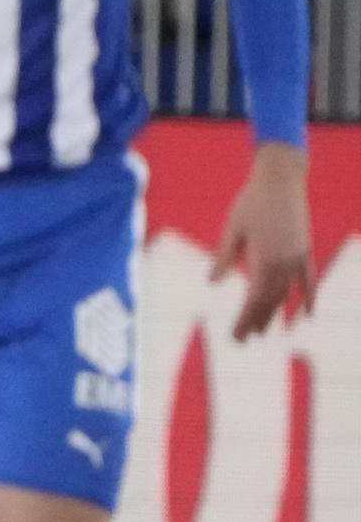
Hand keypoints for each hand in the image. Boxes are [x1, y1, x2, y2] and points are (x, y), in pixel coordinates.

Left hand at [211, 142, 315, 339]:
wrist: (280, 181)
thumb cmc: (250, 202)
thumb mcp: (232, 229)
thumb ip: (223, 257)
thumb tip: (212, 282)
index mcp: (263, 260)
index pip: (253, 299)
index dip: (245, 319)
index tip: (236, 336)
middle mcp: (284, 264)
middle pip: (269, 301)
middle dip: (255, 321)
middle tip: (240, 340)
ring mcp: (298, 259)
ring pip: (286, 295)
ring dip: (274, 314)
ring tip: (262, 332)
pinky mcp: (305, 252)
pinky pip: (309, 282)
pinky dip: (308, 299)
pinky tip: (307, 316)